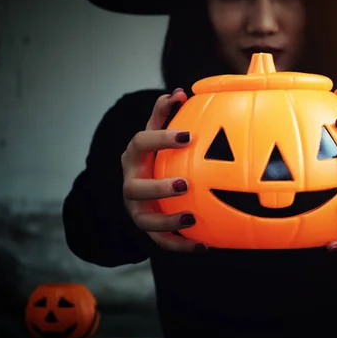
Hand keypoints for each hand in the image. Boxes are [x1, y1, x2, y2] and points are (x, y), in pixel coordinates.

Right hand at [121, 88, 206, 252]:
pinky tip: (205, 245)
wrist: (140, 190)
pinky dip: (181, 246)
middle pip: (134, 188)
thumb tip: (179, 91)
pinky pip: (162, 242)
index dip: (161, 138)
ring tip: (192, 218)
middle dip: (158, 187)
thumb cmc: (153, 156)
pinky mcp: (148, 229)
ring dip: (168, 221)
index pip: (140, 143)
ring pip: (145, 220)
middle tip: (185, 185)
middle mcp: (131, 184)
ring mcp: (137, 209)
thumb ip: (164, 114)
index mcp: (134, 157)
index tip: (188, 136)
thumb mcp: (155, 134)